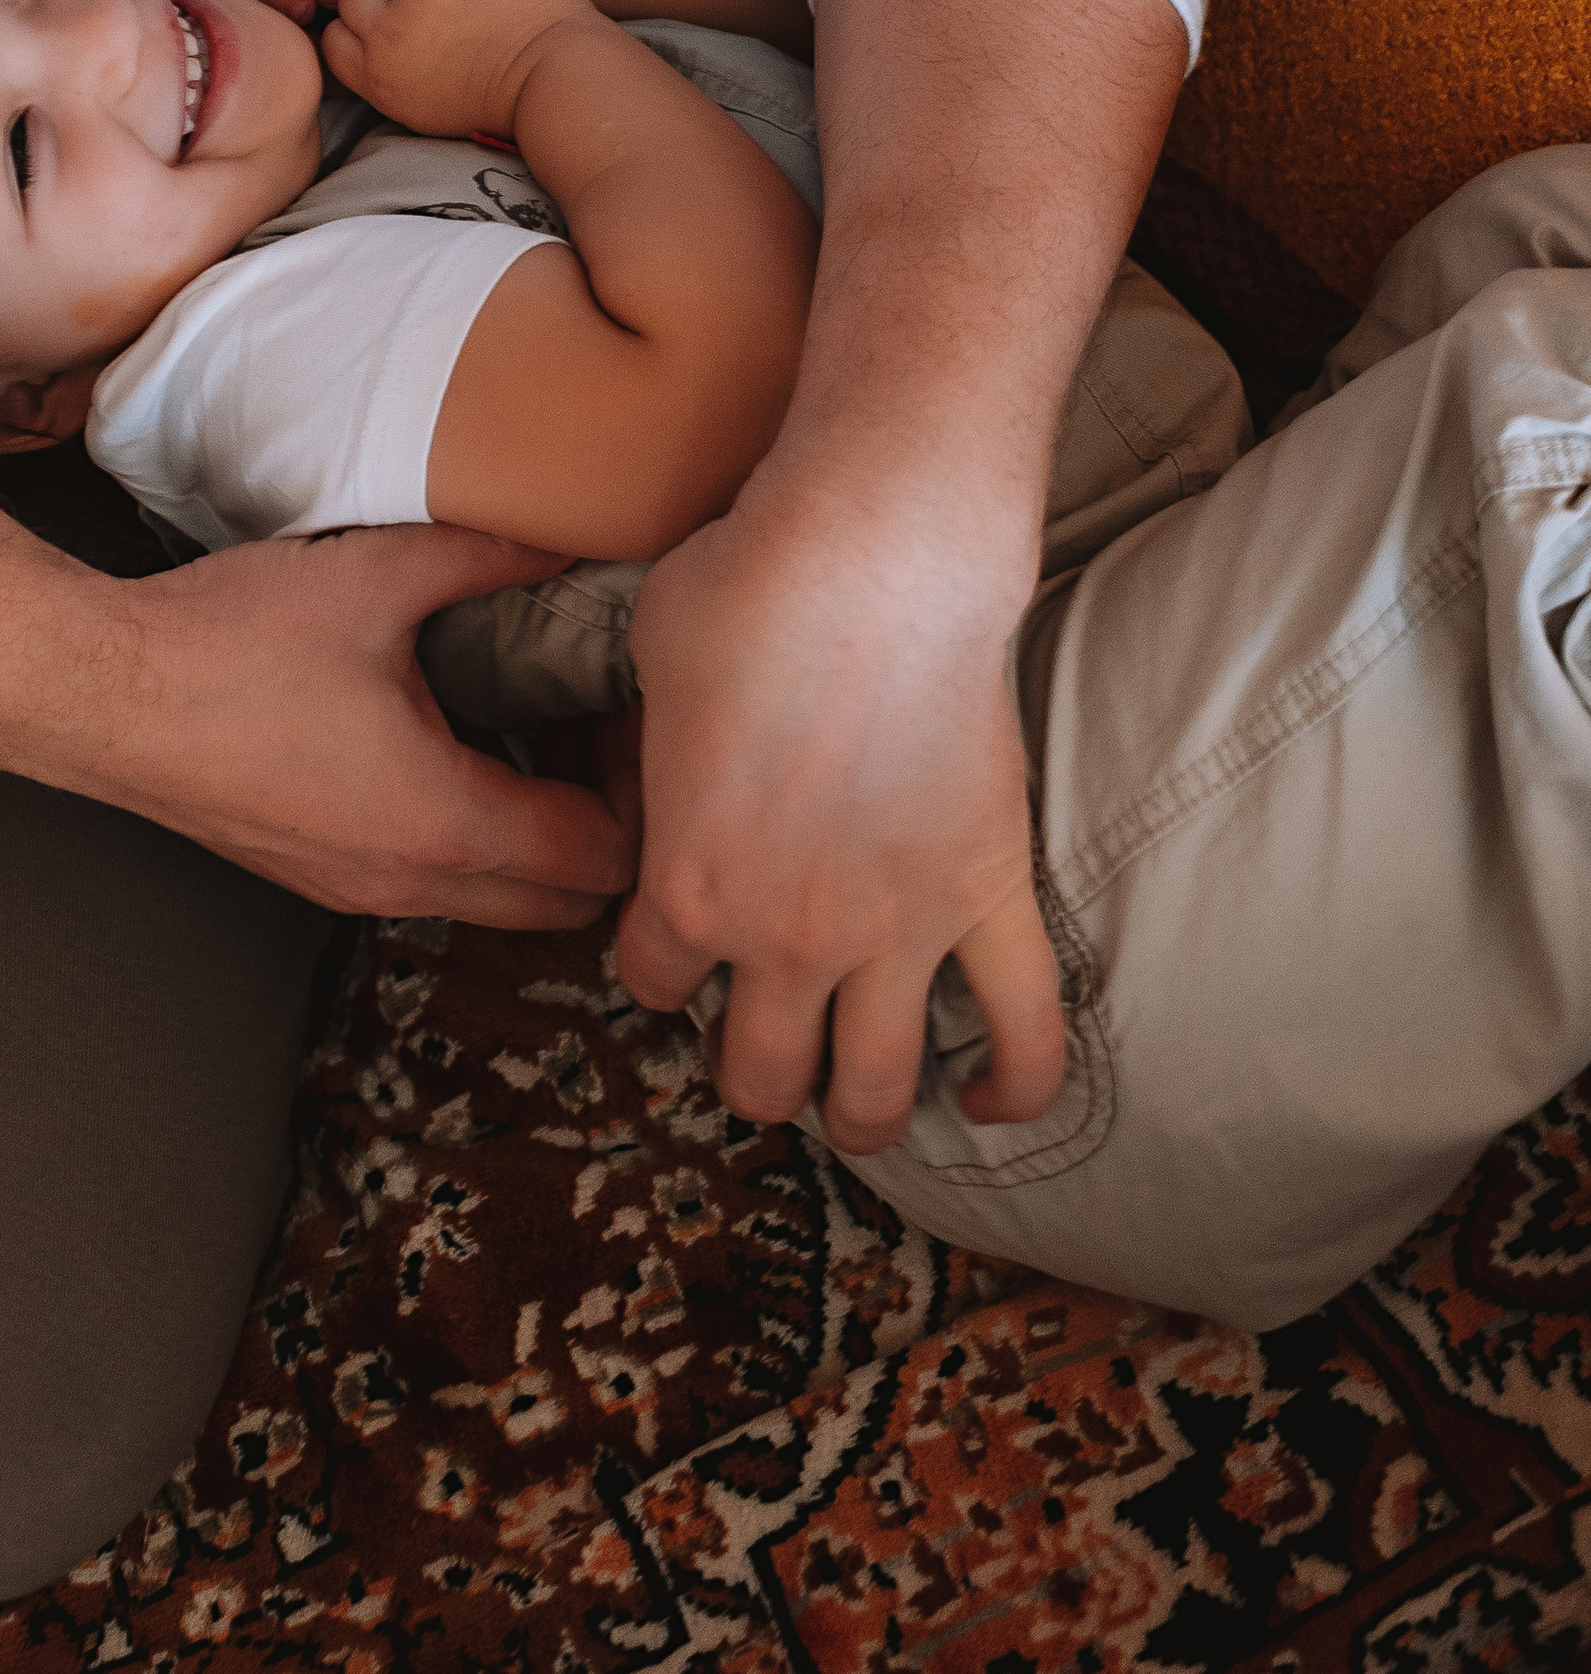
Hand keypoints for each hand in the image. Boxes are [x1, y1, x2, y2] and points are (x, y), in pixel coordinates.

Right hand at [113, 524, 638, 923]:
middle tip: (595, 732)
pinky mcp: (316, 878)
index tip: (628, 717)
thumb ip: (490, 555)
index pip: (605, 861)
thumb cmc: (230, 643)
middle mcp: (411, 884)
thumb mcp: (378, 575)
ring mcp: (358, 892)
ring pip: (496, 901)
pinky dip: (470, 838)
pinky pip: (431, 884)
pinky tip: (448, 742)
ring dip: (535, 838)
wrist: (101, 696)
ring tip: (530, 731)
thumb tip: (570, 536)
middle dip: (604, 830)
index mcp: (447, 825)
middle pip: (564, 905)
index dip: (640, 793)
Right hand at [322, 0, 597, 137]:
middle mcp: (391, 34)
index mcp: (377, 75)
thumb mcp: (417, 109)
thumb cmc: (496, 94)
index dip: (364, 25)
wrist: (560, 77)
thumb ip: (375, 74)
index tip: (395, 30)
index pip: (331, 34)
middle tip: (441, 10)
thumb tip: (347, 39)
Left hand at [614, 440, 1064, 1148]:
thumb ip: (647, 747)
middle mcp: (787, 938)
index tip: (673, 939)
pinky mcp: (990, 897)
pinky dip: (1014, 1087)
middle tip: (763, 1041)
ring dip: (860, 1112)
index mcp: (689, 888)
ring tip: (858, 1105)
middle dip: (753, 1070)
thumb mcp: (646, 669)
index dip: (656, 963)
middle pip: (759, 1074)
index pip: (651, 982)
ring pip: (878, 1089)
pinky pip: (1026, 1030)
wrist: (873, 561)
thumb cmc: (746, 592)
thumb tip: (655, 757)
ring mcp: (896, 932)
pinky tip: (988, 1100)